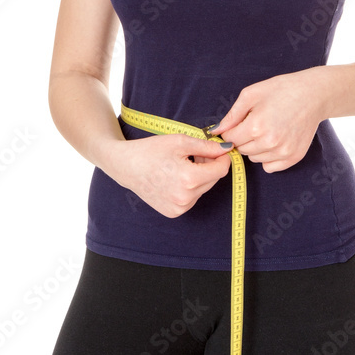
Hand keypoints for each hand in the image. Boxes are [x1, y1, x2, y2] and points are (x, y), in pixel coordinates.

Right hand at [108, 133, 232, 217]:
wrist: (126, 166)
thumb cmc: (152, 150)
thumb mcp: (181, 141)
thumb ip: (208, 147)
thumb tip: (228, 149)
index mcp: (189, 179)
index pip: (221, 170)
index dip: (223, 157)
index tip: (218, 149)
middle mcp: (186, 198)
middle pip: (213, 180)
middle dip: (209, 166)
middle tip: (194, 155)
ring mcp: (179, 208)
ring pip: (203, 189)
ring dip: (200, 177)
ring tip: (182, 165)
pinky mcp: (174, 213)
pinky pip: (192, 198)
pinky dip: (190, 187)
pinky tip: (175, 177)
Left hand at [206, 68, 325, 172]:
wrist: (313, 95)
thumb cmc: (282, 90)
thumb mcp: (251, 94)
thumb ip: (232, 115)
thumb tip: (216, 131)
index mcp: (256, 126)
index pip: (230, 139)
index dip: (230, 130)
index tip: (238, 124)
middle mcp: (269, 142)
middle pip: (241, 149)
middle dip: (243, 138)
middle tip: (255, 124)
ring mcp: (282, 152)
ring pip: (254, 159)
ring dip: (255, 148)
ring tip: (267, 130)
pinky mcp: (293, 157)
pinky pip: (269, 167)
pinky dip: (268, 157)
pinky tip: (274, 142)